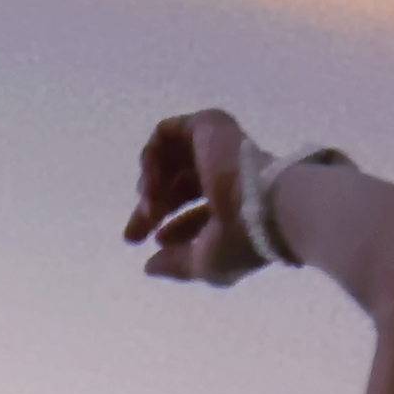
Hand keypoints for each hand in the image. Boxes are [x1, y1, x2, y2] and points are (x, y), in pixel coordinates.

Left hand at [130, 104, 272, 283]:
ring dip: (150, 184)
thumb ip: (176, 264)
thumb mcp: (205, 263)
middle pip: (175, 185)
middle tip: (133, 232)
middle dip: (148, 208)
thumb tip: (150, 267)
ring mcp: (214, 148)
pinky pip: (165, 133)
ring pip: (167, 159)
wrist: (261, 205)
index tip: (140, 242)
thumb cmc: (239, 238)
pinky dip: (151, 157)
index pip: (189, 210)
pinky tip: (153, 182)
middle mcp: (222, 174)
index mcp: (229, 204)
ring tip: (150, 206)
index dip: (162, 224)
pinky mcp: (206, 125)